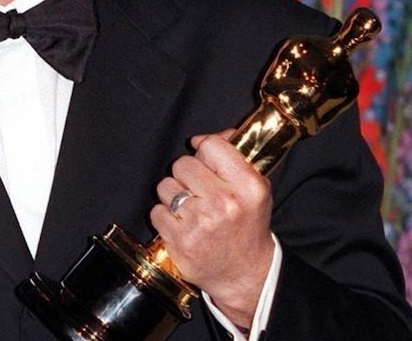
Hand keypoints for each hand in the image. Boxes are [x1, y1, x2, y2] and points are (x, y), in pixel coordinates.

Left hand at [150, 131, 274, 328]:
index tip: (206, 161)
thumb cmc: (247, 226)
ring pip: (165, 186)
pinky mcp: (179, 241)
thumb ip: (233, 156)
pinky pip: (156, 211)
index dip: (204, 151)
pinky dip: (165, 217)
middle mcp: (225, 203)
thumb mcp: (255, 188)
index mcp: (248, 187)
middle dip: (187, 175)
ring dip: (174, 196)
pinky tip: (183, 225)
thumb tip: (202, 138)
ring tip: (192, 209)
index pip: (211, 147)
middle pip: (183, 164)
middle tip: (200, 191)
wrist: (244, 273)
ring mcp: (200, 223)